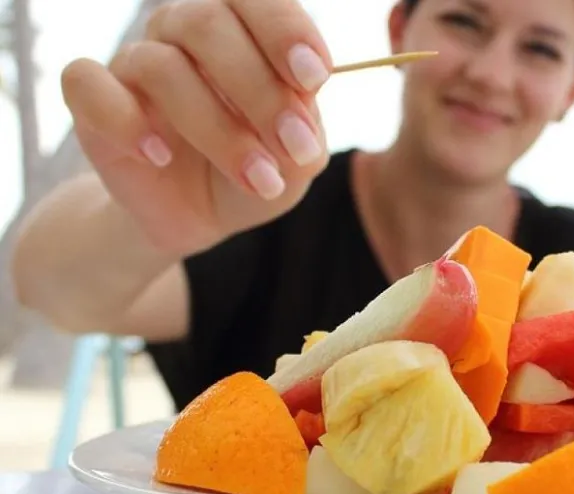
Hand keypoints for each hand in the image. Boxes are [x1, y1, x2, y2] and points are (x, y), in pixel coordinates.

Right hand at [61, 0, 332, 255]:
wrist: (202, 219)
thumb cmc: (256, 171)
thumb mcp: (296, 160)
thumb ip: (305, 130)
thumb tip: (301, 105)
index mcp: (239, 28)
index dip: (284, 29)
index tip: (314, 77)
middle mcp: (183, 31)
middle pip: (207, 24)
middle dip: (260, 91)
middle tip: (295, 147)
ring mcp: (135, 63)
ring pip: (161, 66)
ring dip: (218, 129)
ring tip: (259, 179)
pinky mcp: (92, 102)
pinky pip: (87, 85)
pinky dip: (125, 121)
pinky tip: (160, 157)